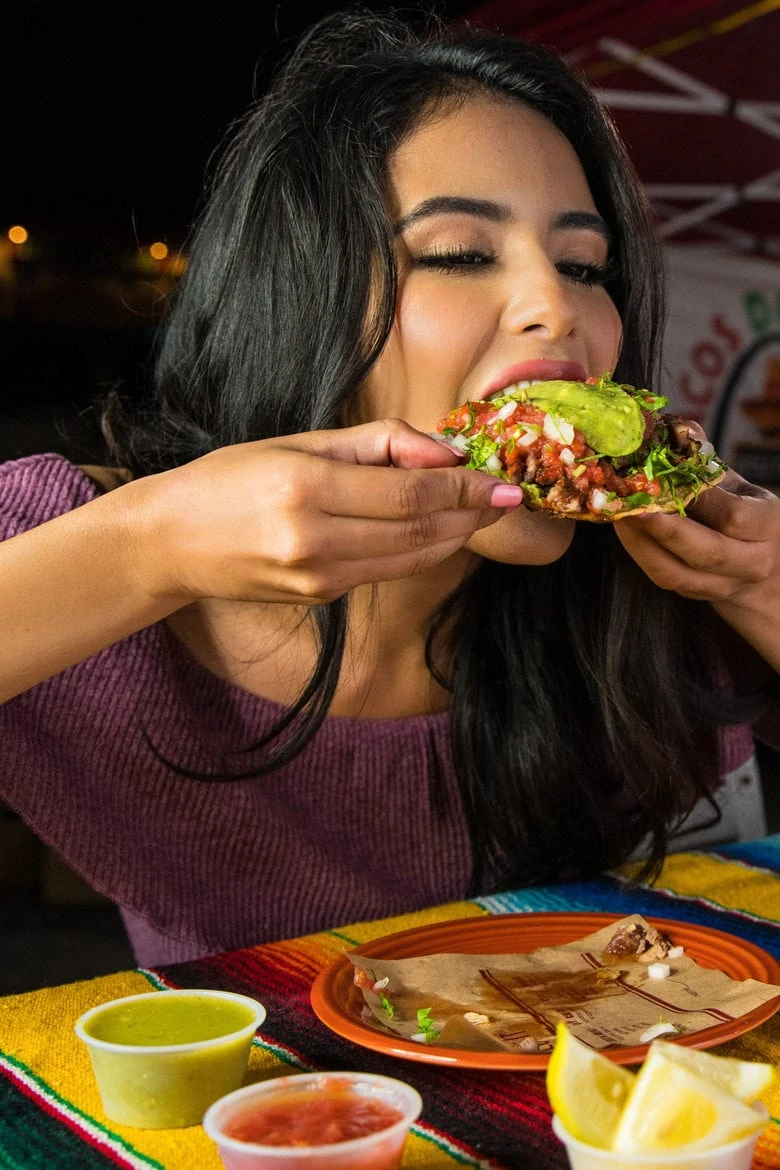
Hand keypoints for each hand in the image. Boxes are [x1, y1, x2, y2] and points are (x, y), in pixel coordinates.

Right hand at [144, 419, 521, 606]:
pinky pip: (386, 571)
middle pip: (420, 531)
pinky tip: (440, 530)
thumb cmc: (231, 478)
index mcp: (306, 487)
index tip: (502, 479)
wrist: (171, 542)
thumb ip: (376, 444)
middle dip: (471, 514)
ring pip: (411, 558)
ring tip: (484, 511)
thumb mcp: (297, 441)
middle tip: (508, 495)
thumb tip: (442, 452)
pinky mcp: (321, 597)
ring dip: (457, 536)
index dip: (464, 488)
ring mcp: (318, 577)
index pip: (409, 494)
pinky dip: (422, 551)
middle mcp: (314, 539)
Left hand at [615, 470, 779, 669]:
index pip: (733, 516)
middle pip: (706, 552)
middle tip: (631, 504)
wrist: (762, 569)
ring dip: (640, 544)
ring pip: (676, 573)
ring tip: (618, 515)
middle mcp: (752, 562)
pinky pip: (664, 578)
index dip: (698, 498)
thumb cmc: (746, 515)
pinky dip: (639, 553)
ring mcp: (723, 585)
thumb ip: (706, 462)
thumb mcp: (738, 487)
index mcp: (767, 526)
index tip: (665, 478)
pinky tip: (623, 530)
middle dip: (664, 529)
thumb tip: (677, 430)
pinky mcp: (696, 595)